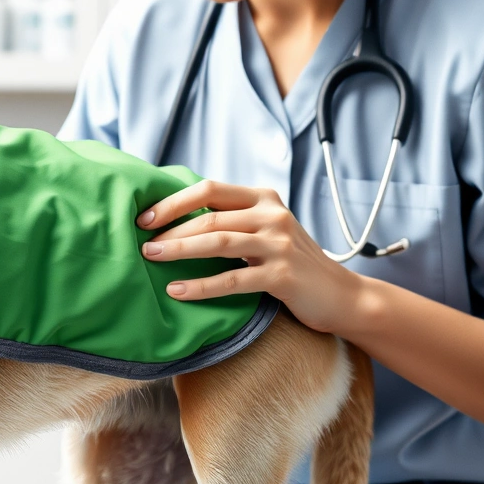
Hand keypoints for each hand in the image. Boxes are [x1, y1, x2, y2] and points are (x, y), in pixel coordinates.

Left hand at [137, 180, 367, 333]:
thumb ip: (233, 220)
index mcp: (264, 198)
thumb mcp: (266, 231)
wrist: (341, 295)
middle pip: (210, 216)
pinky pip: (232, 279)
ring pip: (218, 242)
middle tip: (141, 244)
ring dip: (179, 250)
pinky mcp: (282, 275)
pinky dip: (201, 286)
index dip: (174, 201)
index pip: (210, 189)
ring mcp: (279, 244)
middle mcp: (273, 215)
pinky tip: (177, 291)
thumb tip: (174, 220)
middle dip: (171, 230)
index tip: (145, 217)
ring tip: (151, 259)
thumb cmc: (292, 263)